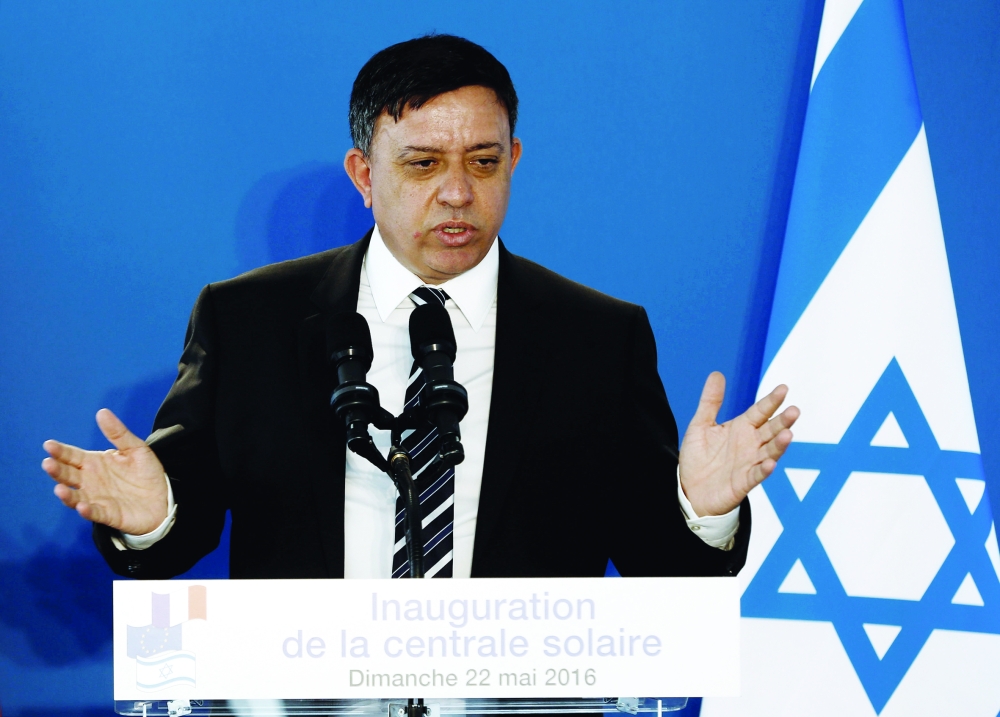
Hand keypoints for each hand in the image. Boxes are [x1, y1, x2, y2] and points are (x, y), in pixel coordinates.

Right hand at [42, 409, 167, 534]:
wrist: (163, 498)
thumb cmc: (146, 473)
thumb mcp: (136, 449)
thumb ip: (118, 433)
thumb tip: (102, 412)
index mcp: (94, 463)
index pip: (72, 456)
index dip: (60, 451)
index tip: (49, 445)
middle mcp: (90, 481)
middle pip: (68, 475)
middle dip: (57, 470)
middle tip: (48, 463)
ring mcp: (97, 499)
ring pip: (75, 497)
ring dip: (66, 494)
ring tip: (59, 488)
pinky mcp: (108, 514)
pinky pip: (94, 513)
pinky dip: (87, 511)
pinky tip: (82, 506)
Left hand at [679, 372, 798, 516]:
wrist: (688, 489)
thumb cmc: (698, 457)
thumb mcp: (700, 425)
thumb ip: (710, 402)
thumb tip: (717, 374)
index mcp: (741, 428)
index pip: (760, 412)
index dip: (771, 401)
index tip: (783, 389)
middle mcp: (750, 444)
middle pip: (770, 431)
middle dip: (782, 421)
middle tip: (794, 411)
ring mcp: (748, 464)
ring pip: (769, 452)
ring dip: (779, 444)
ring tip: (788, 434)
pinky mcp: (743, 483)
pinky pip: (756, 475)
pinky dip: (764, 469)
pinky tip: (770, 463)